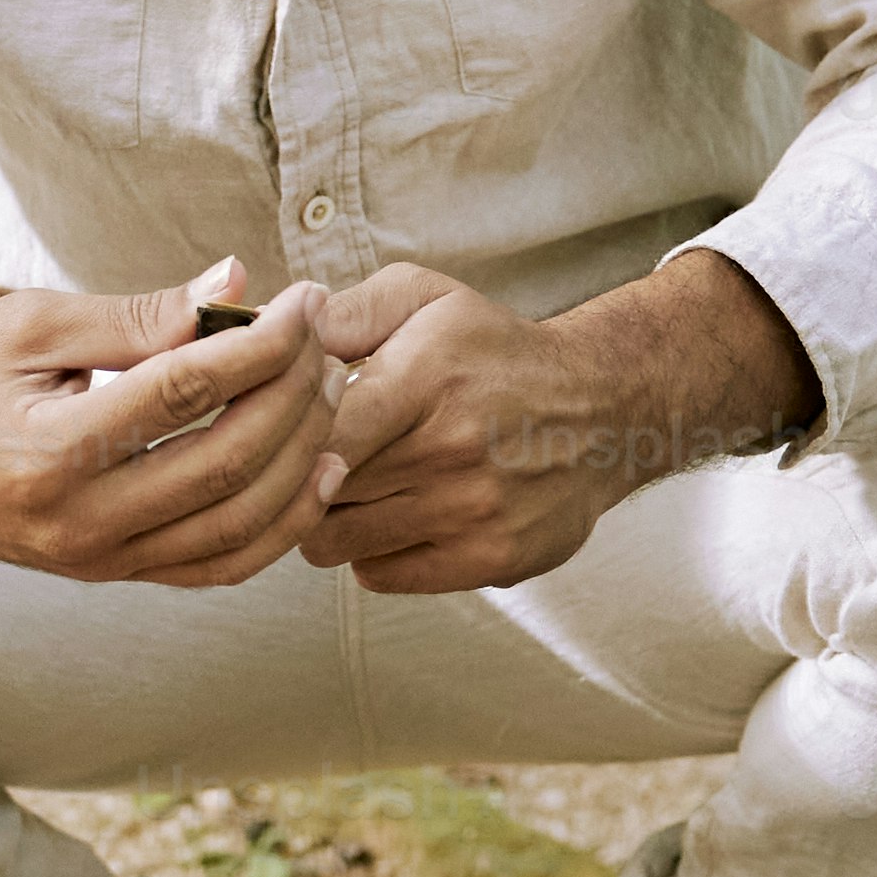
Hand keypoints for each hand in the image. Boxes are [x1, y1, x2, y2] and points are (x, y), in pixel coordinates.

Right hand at [0, 260, 347, 586]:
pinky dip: (278, 524)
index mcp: (50, 450)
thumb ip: (140, 312)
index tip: (303, 301)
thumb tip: (238, 284)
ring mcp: (96, 561)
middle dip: (295, 396)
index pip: (188, 391)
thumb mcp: (33, 323)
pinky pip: (218, 566)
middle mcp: (77, 521)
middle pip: (228, 462)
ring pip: (237, 527)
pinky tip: (312, 474)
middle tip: (326, 341)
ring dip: (303, 461)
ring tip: (330, 396)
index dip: (262, 343)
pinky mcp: (110, 574)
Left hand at [292, 254, 810, 594]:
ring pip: (336, 541)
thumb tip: (271, 334)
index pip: (316, 429)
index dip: (284, 436)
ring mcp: (472, 512)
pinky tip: (398, 516)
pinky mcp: (489, 560)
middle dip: (303, 476)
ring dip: (333, 518)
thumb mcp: (426, 299)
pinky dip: (373, 552)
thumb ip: (344, 313)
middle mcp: (452, 449)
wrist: (605, 411)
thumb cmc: (496, 354)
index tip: (287, 427)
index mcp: (428, 377)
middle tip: (323, 456)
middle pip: (316, 489)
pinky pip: (378, 576)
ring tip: (361, 485)